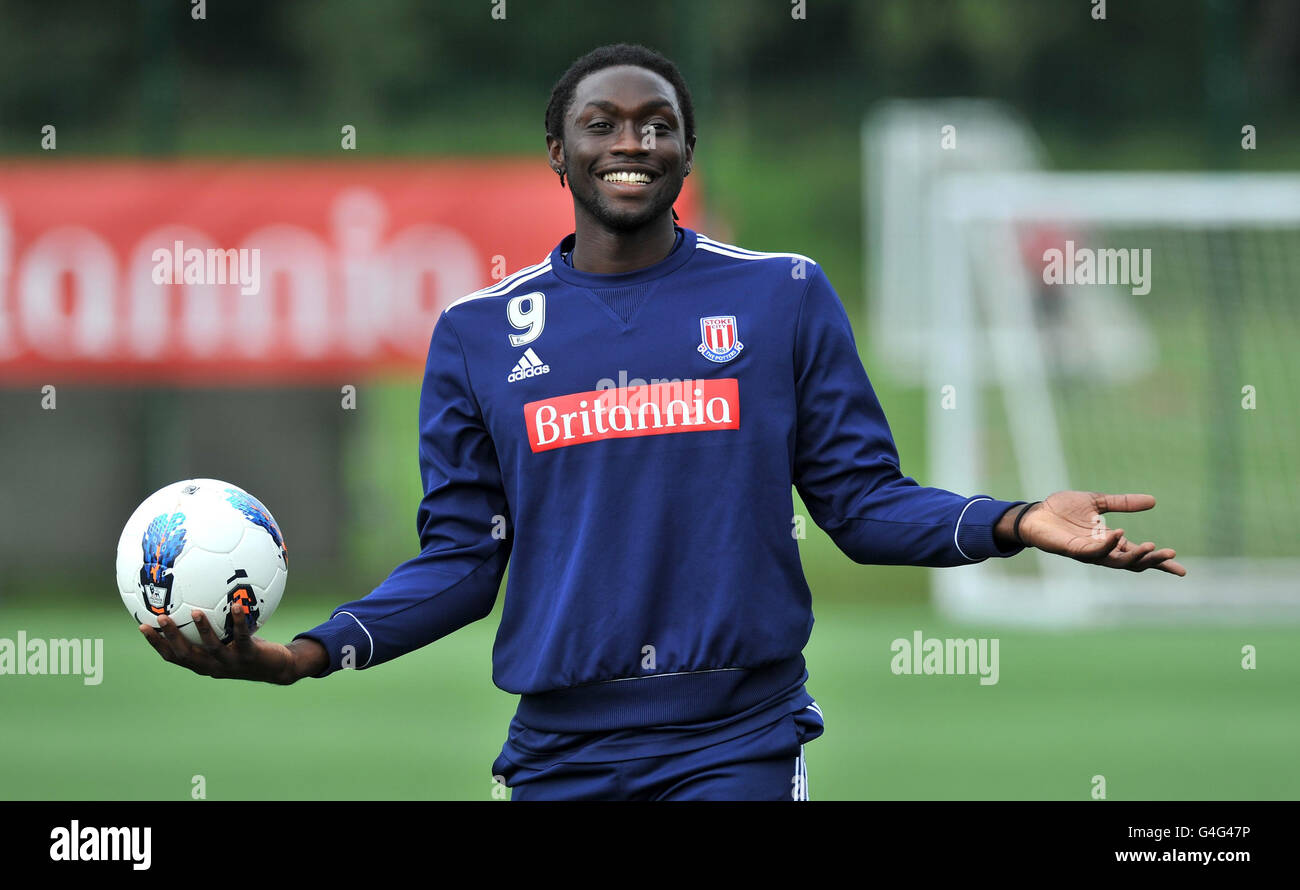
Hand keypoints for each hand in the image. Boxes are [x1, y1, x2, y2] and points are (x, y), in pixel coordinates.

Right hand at [140, 604, 325, 683]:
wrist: (277, 668)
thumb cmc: (246, 649)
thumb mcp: (226, 640)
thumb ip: (211, 627)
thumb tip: (197, 599)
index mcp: (202, 663)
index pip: (173, 656)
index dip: (157, 644)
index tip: (142, 626)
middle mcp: (213, 666)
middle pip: (186, 654)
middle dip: (171, 637)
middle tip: (160, 618)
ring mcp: (230, 663)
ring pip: (212, 647)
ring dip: (203, 630)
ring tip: (196, 612)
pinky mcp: (249, 656)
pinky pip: (242, 637)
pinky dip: (239, 621)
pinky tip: (237, 605)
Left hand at [1014, 491, 1185, 575]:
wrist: (1035, 513)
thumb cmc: (1062, 510)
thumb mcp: (1097, 502)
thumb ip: (1123, 503)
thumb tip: (1153, 500)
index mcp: (1110, 541)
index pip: (1138, 554)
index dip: (1159, 562)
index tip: (1181, 569)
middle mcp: (1101, 550)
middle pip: (1132, 562)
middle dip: (1152, 560)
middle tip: (1170, 553)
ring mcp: (1087, 552)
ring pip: (1116, 561)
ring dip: (1135, 556)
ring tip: (1152, 546)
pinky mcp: (1072, 550)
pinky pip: (1093, 551)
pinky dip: (1107, 545)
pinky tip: (1118, 535)